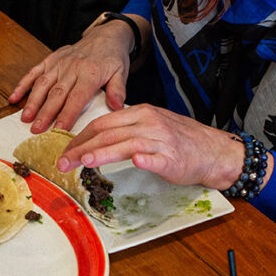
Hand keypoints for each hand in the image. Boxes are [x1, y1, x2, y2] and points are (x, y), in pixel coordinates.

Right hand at [9, 19, 136, 132]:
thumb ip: (117, 90)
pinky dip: (23, 85)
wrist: (105, 35)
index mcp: (90, 73)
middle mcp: (72, 68)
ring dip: (32, 101)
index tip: (59, 128)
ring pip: (43, 84)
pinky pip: (34, 72)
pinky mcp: (50, 60)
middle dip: (45, 113)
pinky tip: (14, 98)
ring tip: (25, 118)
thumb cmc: (112, 58)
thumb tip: (117, 107)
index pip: (77, 97)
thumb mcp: (121, 73)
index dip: (67, 114)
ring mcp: (59, 63)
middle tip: (37, 129)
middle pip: (56, 93)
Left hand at [55, 104, 252, 187]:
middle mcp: (148, 123)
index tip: (64, 150)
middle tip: (63, 162)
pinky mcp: (172, 158)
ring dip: (104, 152)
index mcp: (140, 113)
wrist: (212, 150)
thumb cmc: (178, 141)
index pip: (102, 123)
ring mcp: (161, 140)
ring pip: (127, 143)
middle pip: (108, 133)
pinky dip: (146, 159)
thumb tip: (95, 140)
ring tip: (85, 161)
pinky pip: (157, 157)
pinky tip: (135, 161)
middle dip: (81, 147)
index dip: (80, 137)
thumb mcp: (150, 126)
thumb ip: (124, 130)